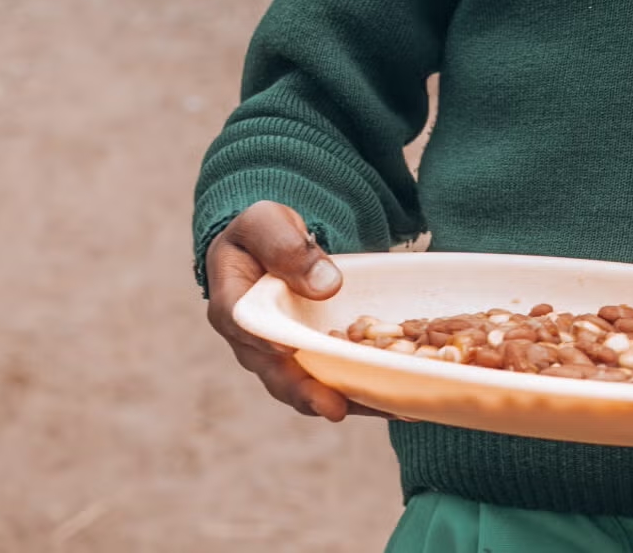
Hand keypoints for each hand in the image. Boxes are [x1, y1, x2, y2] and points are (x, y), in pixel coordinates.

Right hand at [202, 201, 381, 421]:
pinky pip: (334, 381)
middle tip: (336, 408)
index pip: (246, 329)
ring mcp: (283, 359)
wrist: (272, 246)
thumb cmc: (263, 232)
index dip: (266, 344)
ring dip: (345, 401)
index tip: (288, 351)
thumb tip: (325, 285)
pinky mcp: (311, 361)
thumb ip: (287, 247)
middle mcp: (254, 344)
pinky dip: (363, 392)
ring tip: (383, 410)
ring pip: (309, 388)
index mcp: (233, 307)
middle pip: (277, 376)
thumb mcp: (267, 222)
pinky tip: (399, 400)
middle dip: (307, 394)